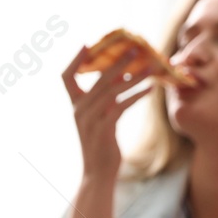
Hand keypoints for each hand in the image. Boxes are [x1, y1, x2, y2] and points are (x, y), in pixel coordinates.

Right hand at [62, 43, 155, 183]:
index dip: (75, 60)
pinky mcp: (103, 128)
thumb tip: (120, 75)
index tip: (87, 44)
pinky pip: (122, 106)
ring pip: (113, 90)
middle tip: (134, 49)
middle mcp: (79, 110)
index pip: (67, 77)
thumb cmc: (102, 145)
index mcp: (75, 105)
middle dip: (117, 62)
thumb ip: (105, 99)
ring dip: (134, 77)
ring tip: (151, 67)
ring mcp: (90, 119)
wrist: (98, 173)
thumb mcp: (100, 118)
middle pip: (98, 79)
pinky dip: (137, 95)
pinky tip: (150, 89)